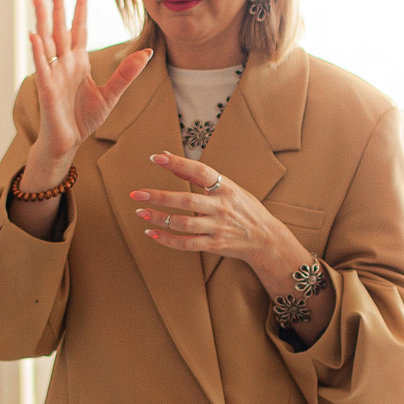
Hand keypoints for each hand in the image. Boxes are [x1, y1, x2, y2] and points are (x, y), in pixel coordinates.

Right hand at [22, 0, 151, 185]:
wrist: (68, 143)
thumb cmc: (84, 119)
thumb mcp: (110, 95)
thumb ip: (126, 74)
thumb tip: (146, 53)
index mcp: (78, 60)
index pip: (78, 25)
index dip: (79, 3)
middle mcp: (63, 62)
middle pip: (59, 26)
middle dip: (56, 2)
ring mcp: (53, 73)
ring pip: (47, 39)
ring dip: (42, 18)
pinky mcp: (46, 89)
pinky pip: (42, 66)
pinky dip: (38, 51)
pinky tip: (34, 35)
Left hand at [131, 153, 296, 268]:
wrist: (266, 238)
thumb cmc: (243, 208)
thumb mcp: (227, 187)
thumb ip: (198, 176)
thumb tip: (167, 158)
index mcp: (226, 187)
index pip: (200, 171)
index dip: (178, 163)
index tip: (156, 158)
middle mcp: (222, 207)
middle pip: (187, 201)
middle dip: (160, 197)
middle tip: (137, 194)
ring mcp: (218, 228)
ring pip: (183, 224)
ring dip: (159, 218)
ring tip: (140, 212)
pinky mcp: (214, 245)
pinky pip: (186, 244)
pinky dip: (166, 239)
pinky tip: (151, 232)